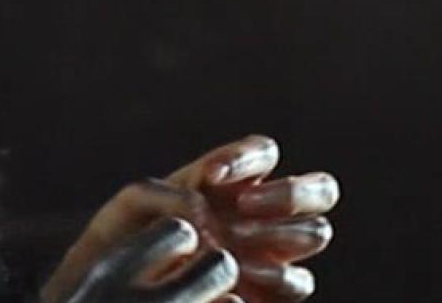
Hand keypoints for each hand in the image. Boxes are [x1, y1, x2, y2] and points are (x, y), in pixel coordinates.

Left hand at [39, 136, 337, 302]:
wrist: (120, 283)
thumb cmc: (128, 236)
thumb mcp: (137, 203)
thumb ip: (169, 193)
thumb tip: (206, 213)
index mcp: (234, 180)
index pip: (265, 152)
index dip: (247, 158)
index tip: (209, 176)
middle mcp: (263, 212)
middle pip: (321, 188)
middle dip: (289, 193)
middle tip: (244, 206)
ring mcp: (273, 252)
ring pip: (315, 232)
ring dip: (279, 234)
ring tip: (233, 244)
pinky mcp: (271, 291)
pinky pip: (299, 281)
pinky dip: (275, 277)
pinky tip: (238, 277)